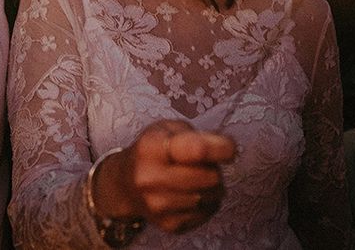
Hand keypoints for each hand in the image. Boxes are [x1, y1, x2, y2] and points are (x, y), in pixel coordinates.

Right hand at [93, 120, 234, 234]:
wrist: (125, 184)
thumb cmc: (153, 150)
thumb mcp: (168, 129)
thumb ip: (198, 135)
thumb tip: (229, 149)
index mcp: (152, 146)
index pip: (197, 150)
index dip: (220, 149)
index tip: (228, 148)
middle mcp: (151, 177)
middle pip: (210, 177)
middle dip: (214, 168)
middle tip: (203, 163)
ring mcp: (159, 205)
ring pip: (211, 196)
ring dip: (212, 186)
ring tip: (196, 177)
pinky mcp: (169, 224)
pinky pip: (207, 213)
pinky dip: (206, 202)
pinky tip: (191, 193)